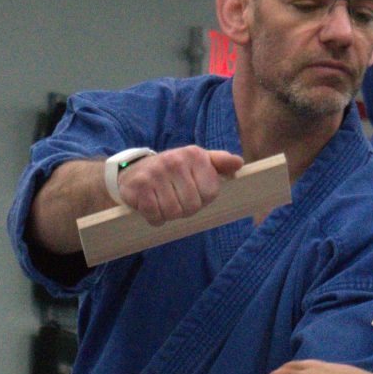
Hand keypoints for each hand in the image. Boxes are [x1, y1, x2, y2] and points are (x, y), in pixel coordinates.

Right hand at [117, 146, 243, 225]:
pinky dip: (154, 218)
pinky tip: (151, 206)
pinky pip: (155, 215)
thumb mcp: (197, 162)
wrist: (133, 170)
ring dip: (168, 215)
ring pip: (173, 213)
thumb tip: (239, 163)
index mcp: (195, 155)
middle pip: (192, 206)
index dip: (202, 200)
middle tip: (174, 199)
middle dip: (184, 209)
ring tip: (162, 202)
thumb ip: (219, 163)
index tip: (192, 192)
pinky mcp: (140, 186)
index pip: (210, 193)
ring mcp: (157, 172)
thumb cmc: (172, 171)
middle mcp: (176, 160)